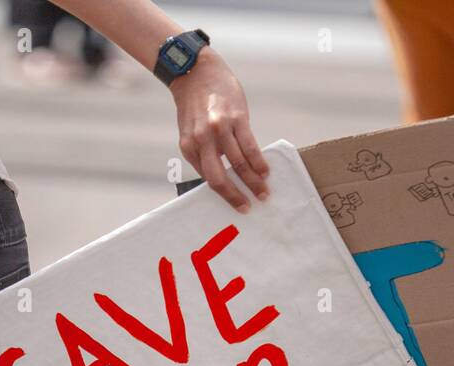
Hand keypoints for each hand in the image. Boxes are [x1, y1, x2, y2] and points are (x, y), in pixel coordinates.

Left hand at [171, 50, 269, 211]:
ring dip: (253, 182)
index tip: (237, 203)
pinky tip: (265, 171)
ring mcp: (219, 129)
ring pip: (238, 164)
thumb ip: (203, 151)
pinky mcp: (236, 117)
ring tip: (263, 192)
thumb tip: (225, 174)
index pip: (208, 179)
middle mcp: (202, 140)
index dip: (224, 194)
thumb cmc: (195, 105)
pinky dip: (258, 162)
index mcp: (189, 147)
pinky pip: (249, 146)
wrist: (196, 71)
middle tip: (248, 207)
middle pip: (219, 178)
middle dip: (236, 196)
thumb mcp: (191, 131)